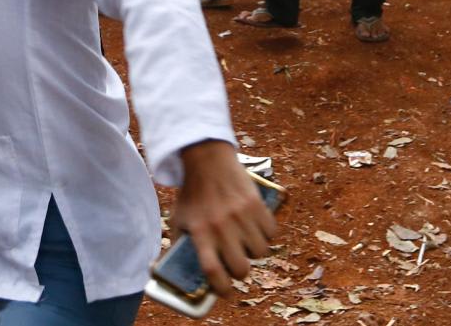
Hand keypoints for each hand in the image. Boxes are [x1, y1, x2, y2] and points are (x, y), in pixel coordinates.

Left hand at [173, 140, 276, 297]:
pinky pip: (271, 233)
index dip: (221, 288)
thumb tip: (179, 267)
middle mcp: (222, 226)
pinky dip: (266, 234)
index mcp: (201, 231)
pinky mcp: (257, 204)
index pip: (213, 271)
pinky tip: (255, 227)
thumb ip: (181, 242)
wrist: (206, 159)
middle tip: (237, 263)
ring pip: (260, 253)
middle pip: (241, 268)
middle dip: (240, 272)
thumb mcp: (179, 217)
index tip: (225, 291)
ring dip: (254, 251)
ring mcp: (241, 215)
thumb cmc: (192, 192)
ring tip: (245, 241)